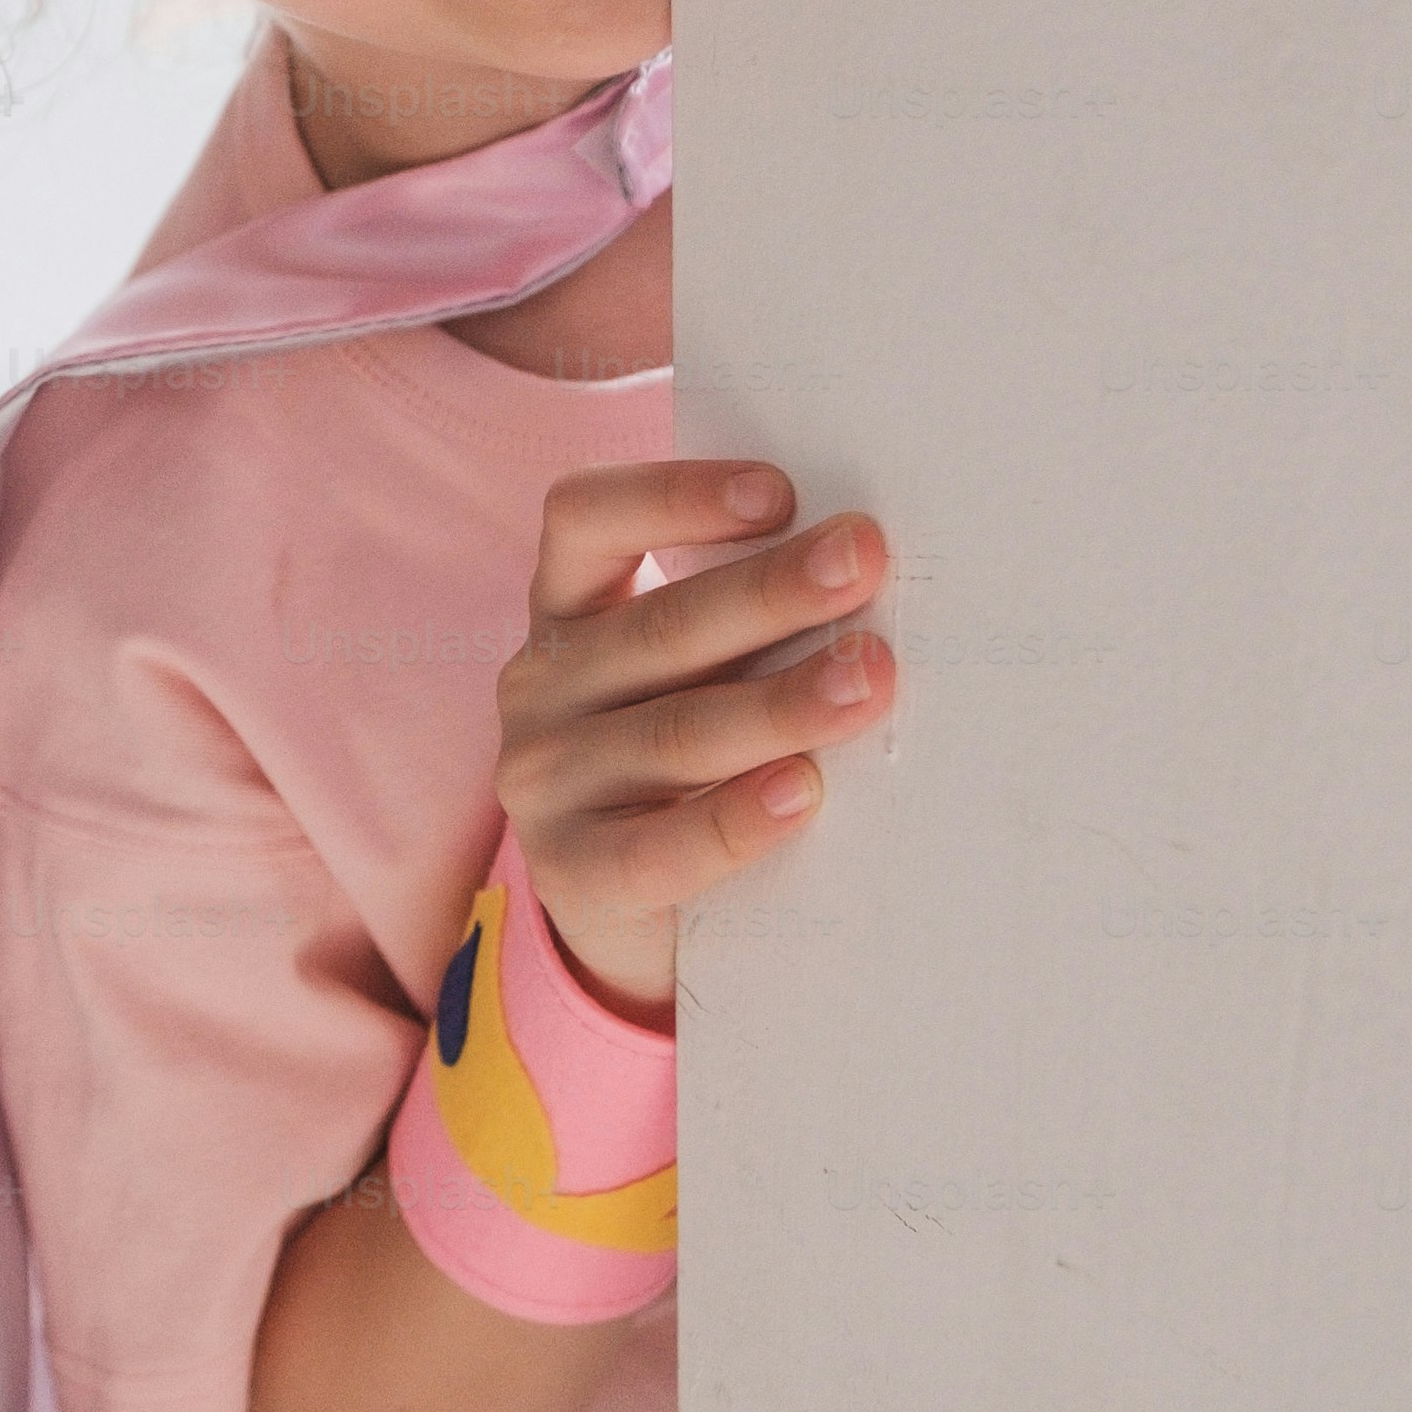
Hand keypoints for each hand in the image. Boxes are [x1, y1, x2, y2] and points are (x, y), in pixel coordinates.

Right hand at [490, 461, 893, 1019]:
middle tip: (863, 561)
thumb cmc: (690, 764)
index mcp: (567, 611)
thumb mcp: (695, 675)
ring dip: (778, 702)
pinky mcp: (572, 874)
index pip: (586, 521)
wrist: (636, 920)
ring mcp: (546, 782)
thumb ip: (746, 628)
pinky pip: (659, 847)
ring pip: (670, 733)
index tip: (780, 491)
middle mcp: (542, 684)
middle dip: (769, 592)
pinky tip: (802, 791)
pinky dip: (735, 818)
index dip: (673, 497)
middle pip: (656, 628)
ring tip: (868, 679)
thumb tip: (870, 566)